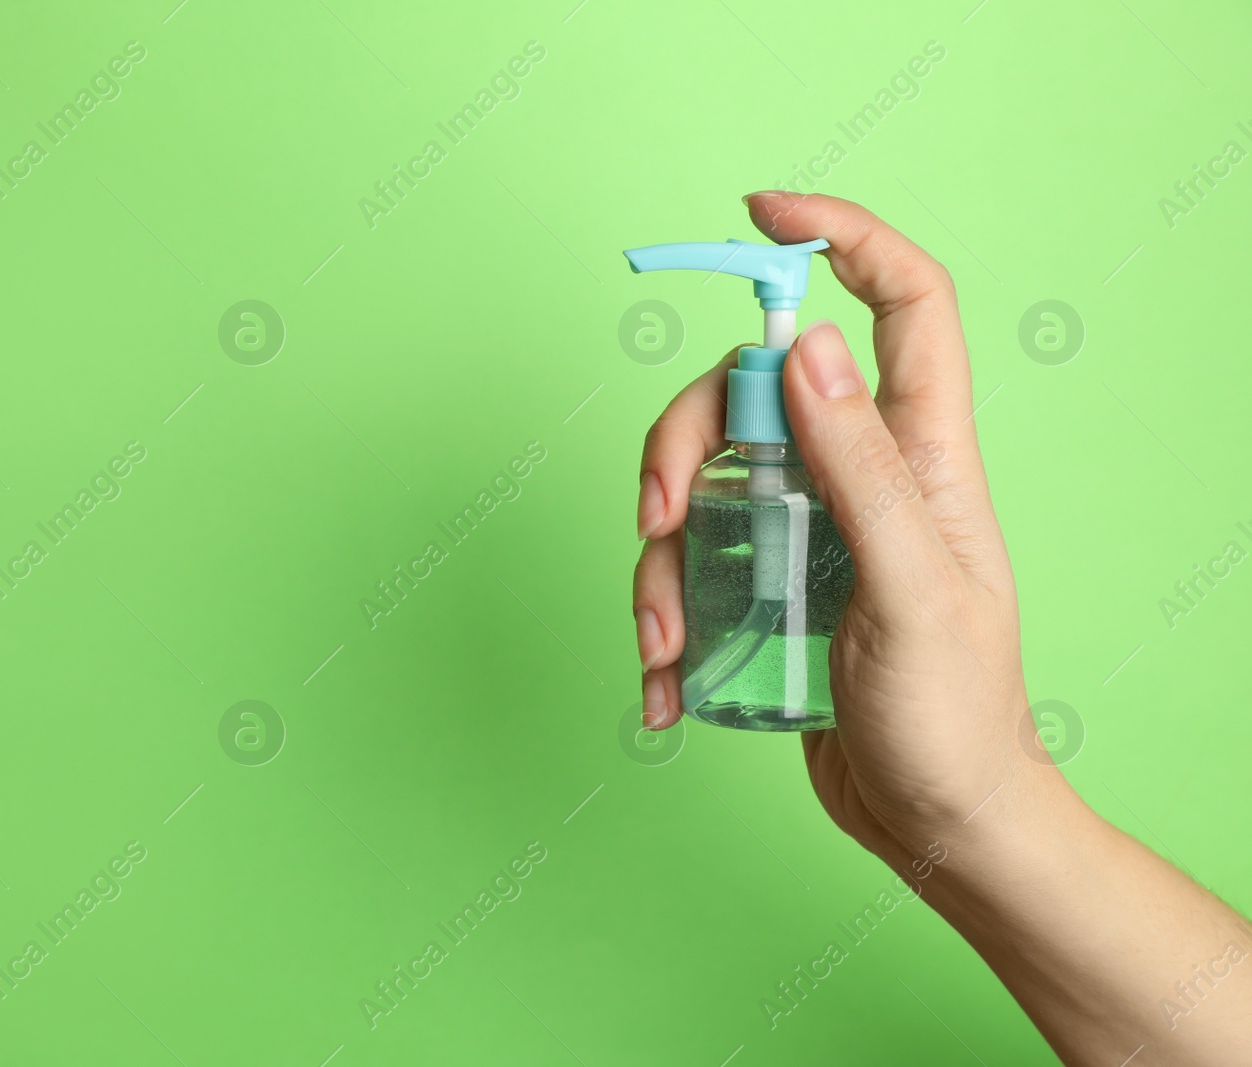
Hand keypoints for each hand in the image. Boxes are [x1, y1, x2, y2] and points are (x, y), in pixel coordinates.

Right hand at [633, 191, 1064, 865]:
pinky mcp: (766, 584)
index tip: (761, 212)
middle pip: (749, 394)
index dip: (844, 237)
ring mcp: (807, 528)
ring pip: (701, 483)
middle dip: (680, 445)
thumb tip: (808, 349)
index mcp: (920, 455)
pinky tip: (666, 682)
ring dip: (661, 560)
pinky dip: (664, 615)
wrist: (935, 821)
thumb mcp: (911, 591)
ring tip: (665, 644)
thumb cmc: (953, 716)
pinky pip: (692, 562)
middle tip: (656, 520)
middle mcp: (858, 474)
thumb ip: (863, 470)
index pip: (902, 305)